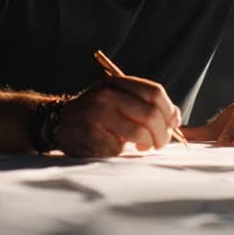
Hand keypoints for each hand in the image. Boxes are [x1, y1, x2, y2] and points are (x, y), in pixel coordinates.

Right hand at [54, 76, 181, 156]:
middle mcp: (107, 96)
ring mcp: (97, 115)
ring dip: (147, 144)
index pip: (154, 92)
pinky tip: (116, 147)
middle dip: (161, 134)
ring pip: (138, 133)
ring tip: (143, 146)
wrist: (58, 123)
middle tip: (159, 143)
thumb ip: (145, 104)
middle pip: (150, 114)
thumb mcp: (117, 99)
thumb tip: (175, 117)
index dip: (169, 110)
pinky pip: (120, 147)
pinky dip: (124, 151)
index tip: (172, 124)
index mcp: (116, 83)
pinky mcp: (92, 135)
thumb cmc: (95, 114)